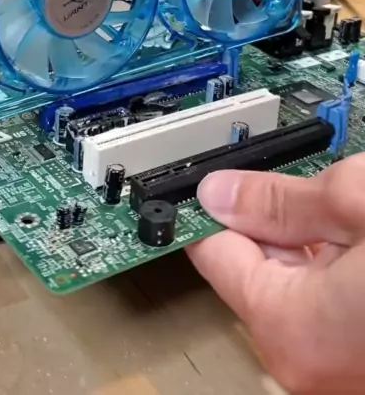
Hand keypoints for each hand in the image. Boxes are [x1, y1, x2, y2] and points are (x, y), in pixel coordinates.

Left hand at [188, 156, 364, 393]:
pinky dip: (334, 270)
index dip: (207, 205)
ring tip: (338, 209)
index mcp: (293, 330)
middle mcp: (310, 365)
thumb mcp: (354, 205)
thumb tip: (221, 193)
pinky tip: (354, 237)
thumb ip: (279, 200)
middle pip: (257, 272)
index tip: (200, 179)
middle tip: (290, 181)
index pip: (215, 253)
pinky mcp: (364, 358)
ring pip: (298, 289)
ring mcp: (343, 369)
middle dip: (270, 222)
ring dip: (308, 245)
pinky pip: (331, 309)